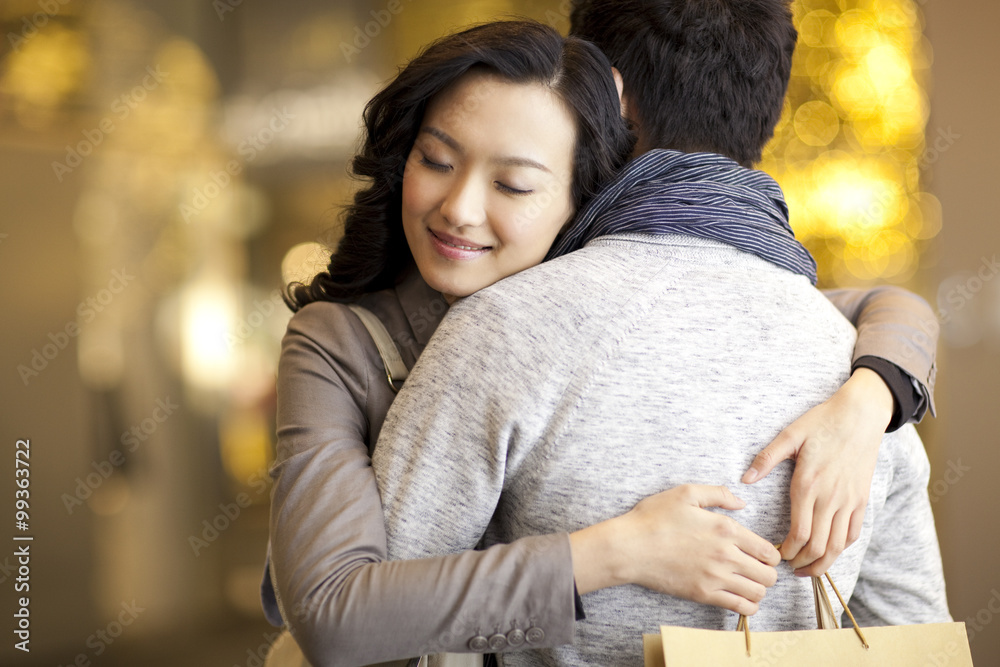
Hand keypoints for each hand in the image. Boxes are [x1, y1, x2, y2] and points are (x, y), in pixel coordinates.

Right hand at [571, 484, 779, 615]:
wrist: (629, 547)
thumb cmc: (654, 517)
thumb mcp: (685, 492)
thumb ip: (718, 494)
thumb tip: (742, 502)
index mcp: (725, 528)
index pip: (768, 551)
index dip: (771, 554)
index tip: (762, 554)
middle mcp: (726, 555)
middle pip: (769, 575)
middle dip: (767, 573)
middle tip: (756, 569)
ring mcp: (715, 577)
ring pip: (758, 593)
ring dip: (758, 589)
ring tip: (747, 583)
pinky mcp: (703, 594)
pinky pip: (740, 608)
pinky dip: (747, 606)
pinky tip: (739, 597)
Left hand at [741, 368, 893, 575]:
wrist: (860, 415)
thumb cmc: (822, 422)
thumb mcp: (790, 435)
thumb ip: (766, 459)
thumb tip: (744, 479)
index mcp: (808, 484)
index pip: (798, 533)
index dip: (787, 551)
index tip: (776, 556)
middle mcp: (830, 498)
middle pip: (818, 546)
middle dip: (802, 564)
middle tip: (788, 567)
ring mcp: (849, 501)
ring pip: (837, 546)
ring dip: (822, 563)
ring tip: (807, 569)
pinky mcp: (862, 500)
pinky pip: (853, 533)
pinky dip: (840, 548)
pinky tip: (828, 551)